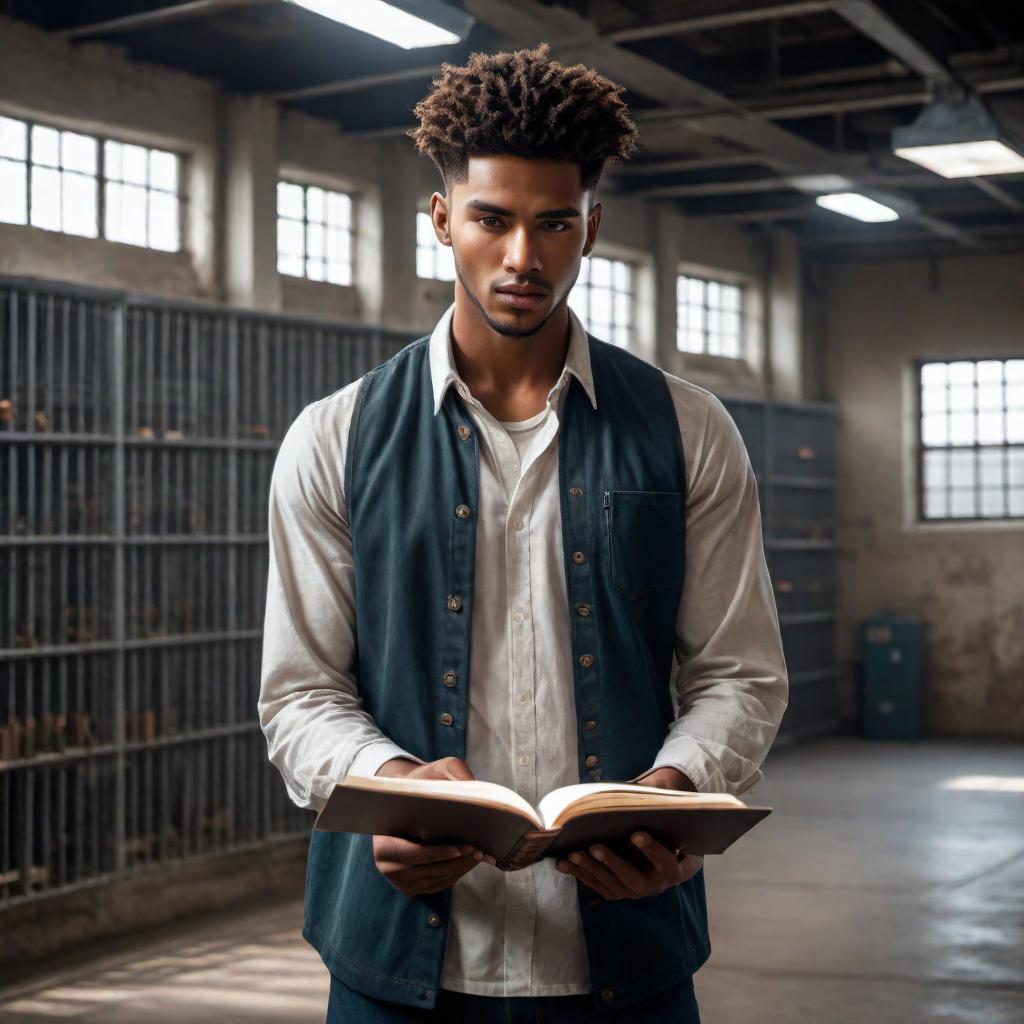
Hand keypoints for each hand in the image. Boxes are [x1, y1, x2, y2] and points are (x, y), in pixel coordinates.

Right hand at [371, 756, 495, 896]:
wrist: (405, 798)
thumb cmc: (420, 783)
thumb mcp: (436, 769)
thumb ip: (453, 773)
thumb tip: (473, 788)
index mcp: (383, 844)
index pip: (414, 854)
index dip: (440, 852)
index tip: (463, 847)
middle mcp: (388, 867)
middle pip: (430, 870)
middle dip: (458, 861)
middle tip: (479, 851)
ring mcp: (400, 880)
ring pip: (437, 879)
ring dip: (461, 868)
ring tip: (480, 854)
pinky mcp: (412, 886)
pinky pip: (438, 884)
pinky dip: (456, 874)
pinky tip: (469, 860)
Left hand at [555, 766, 702, 899]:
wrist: (669, 852)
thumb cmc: (668, 829)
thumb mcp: (672, 820)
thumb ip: (660, 808)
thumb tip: (640, 790)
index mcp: (675, 869)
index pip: (666, 862)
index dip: (652, 850)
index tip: (636, 834)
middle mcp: (656, 885)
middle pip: (634, 881)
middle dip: (613, 863)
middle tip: (595, 846)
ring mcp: (635, 892)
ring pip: (612, 886)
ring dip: (591, 869)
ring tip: (574, 852)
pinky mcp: (617, 892)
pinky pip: (597, 885)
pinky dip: (579, 873)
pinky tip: (563, 862)